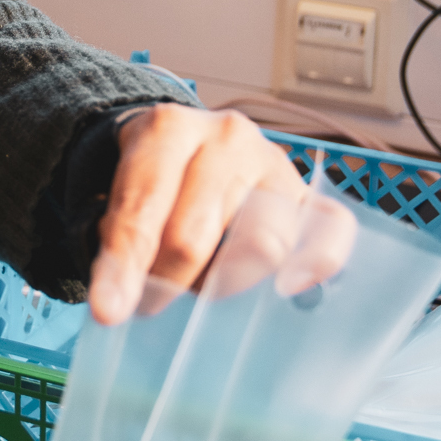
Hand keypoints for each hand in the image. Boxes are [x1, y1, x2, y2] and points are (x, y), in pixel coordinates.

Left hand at [87, 107, 357, 324]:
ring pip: (260, 243)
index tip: (109, 312)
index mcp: (167, 128)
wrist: (184, 145)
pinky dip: (317, 260)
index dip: (123, 266)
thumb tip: (115, 307)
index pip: (142, 209)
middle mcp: (225, 136)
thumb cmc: (149, 182)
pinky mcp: (306, 192)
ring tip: (198, 278)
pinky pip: (331, 228)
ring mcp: (272, 162)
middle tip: (150, 299)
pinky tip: (289, 286)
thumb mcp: (115, 195)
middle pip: (195, 236)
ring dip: (222, 280)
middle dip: (167, 281)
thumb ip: (117, 242)